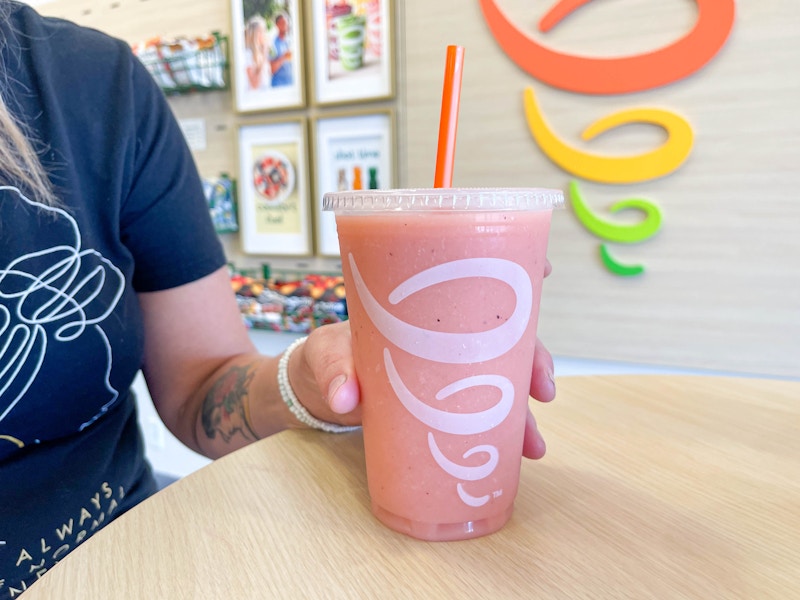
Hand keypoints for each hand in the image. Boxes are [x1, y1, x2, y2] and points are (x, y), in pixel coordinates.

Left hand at [292, 257, 555, 456]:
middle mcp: (447, 337)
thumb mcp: (326, 354)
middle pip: (505, 337)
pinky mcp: (444, 404)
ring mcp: (449, 372)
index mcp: (424, 310)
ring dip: (525, 407)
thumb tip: (346, 397)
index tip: (544, 269)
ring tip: (533, 441)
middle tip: (541, 386)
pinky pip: (484, 414)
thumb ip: (334, 370)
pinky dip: (506, 432)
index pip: (475, 281)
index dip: (513, 269)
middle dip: (533, 357)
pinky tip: (521, 452)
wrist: (316, 393)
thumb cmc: (327, 357)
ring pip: (503, 380)